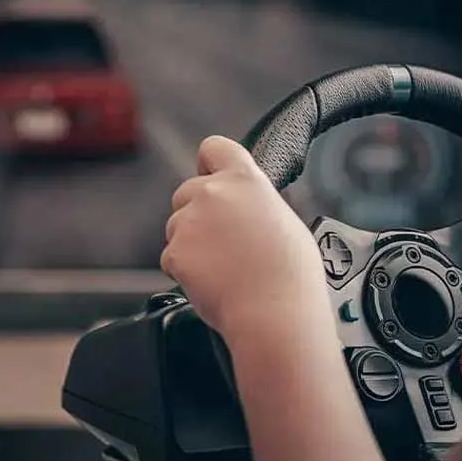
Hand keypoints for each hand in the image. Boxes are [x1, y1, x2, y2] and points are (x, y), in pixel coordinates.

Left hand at [161, 136, 327, 338]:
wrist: (274, 313)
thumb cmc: (290, 276)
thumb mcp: (285, 220)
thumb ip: (254, 204)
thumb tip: (246, 211)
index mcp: (245, 180)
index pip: (213, 147)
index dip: (208, 163)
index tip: (210, 176)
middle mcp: (212, 194)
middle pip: (186, 192)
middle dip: (196, 213)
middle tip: (222, 242)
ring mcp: (189, 223)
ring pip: (176, 226)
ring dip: (191, 243)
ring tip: (224, 267)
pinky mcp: (174, 252)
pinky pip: (171, 257)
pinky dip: (185, 271)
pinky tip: (213, 281)